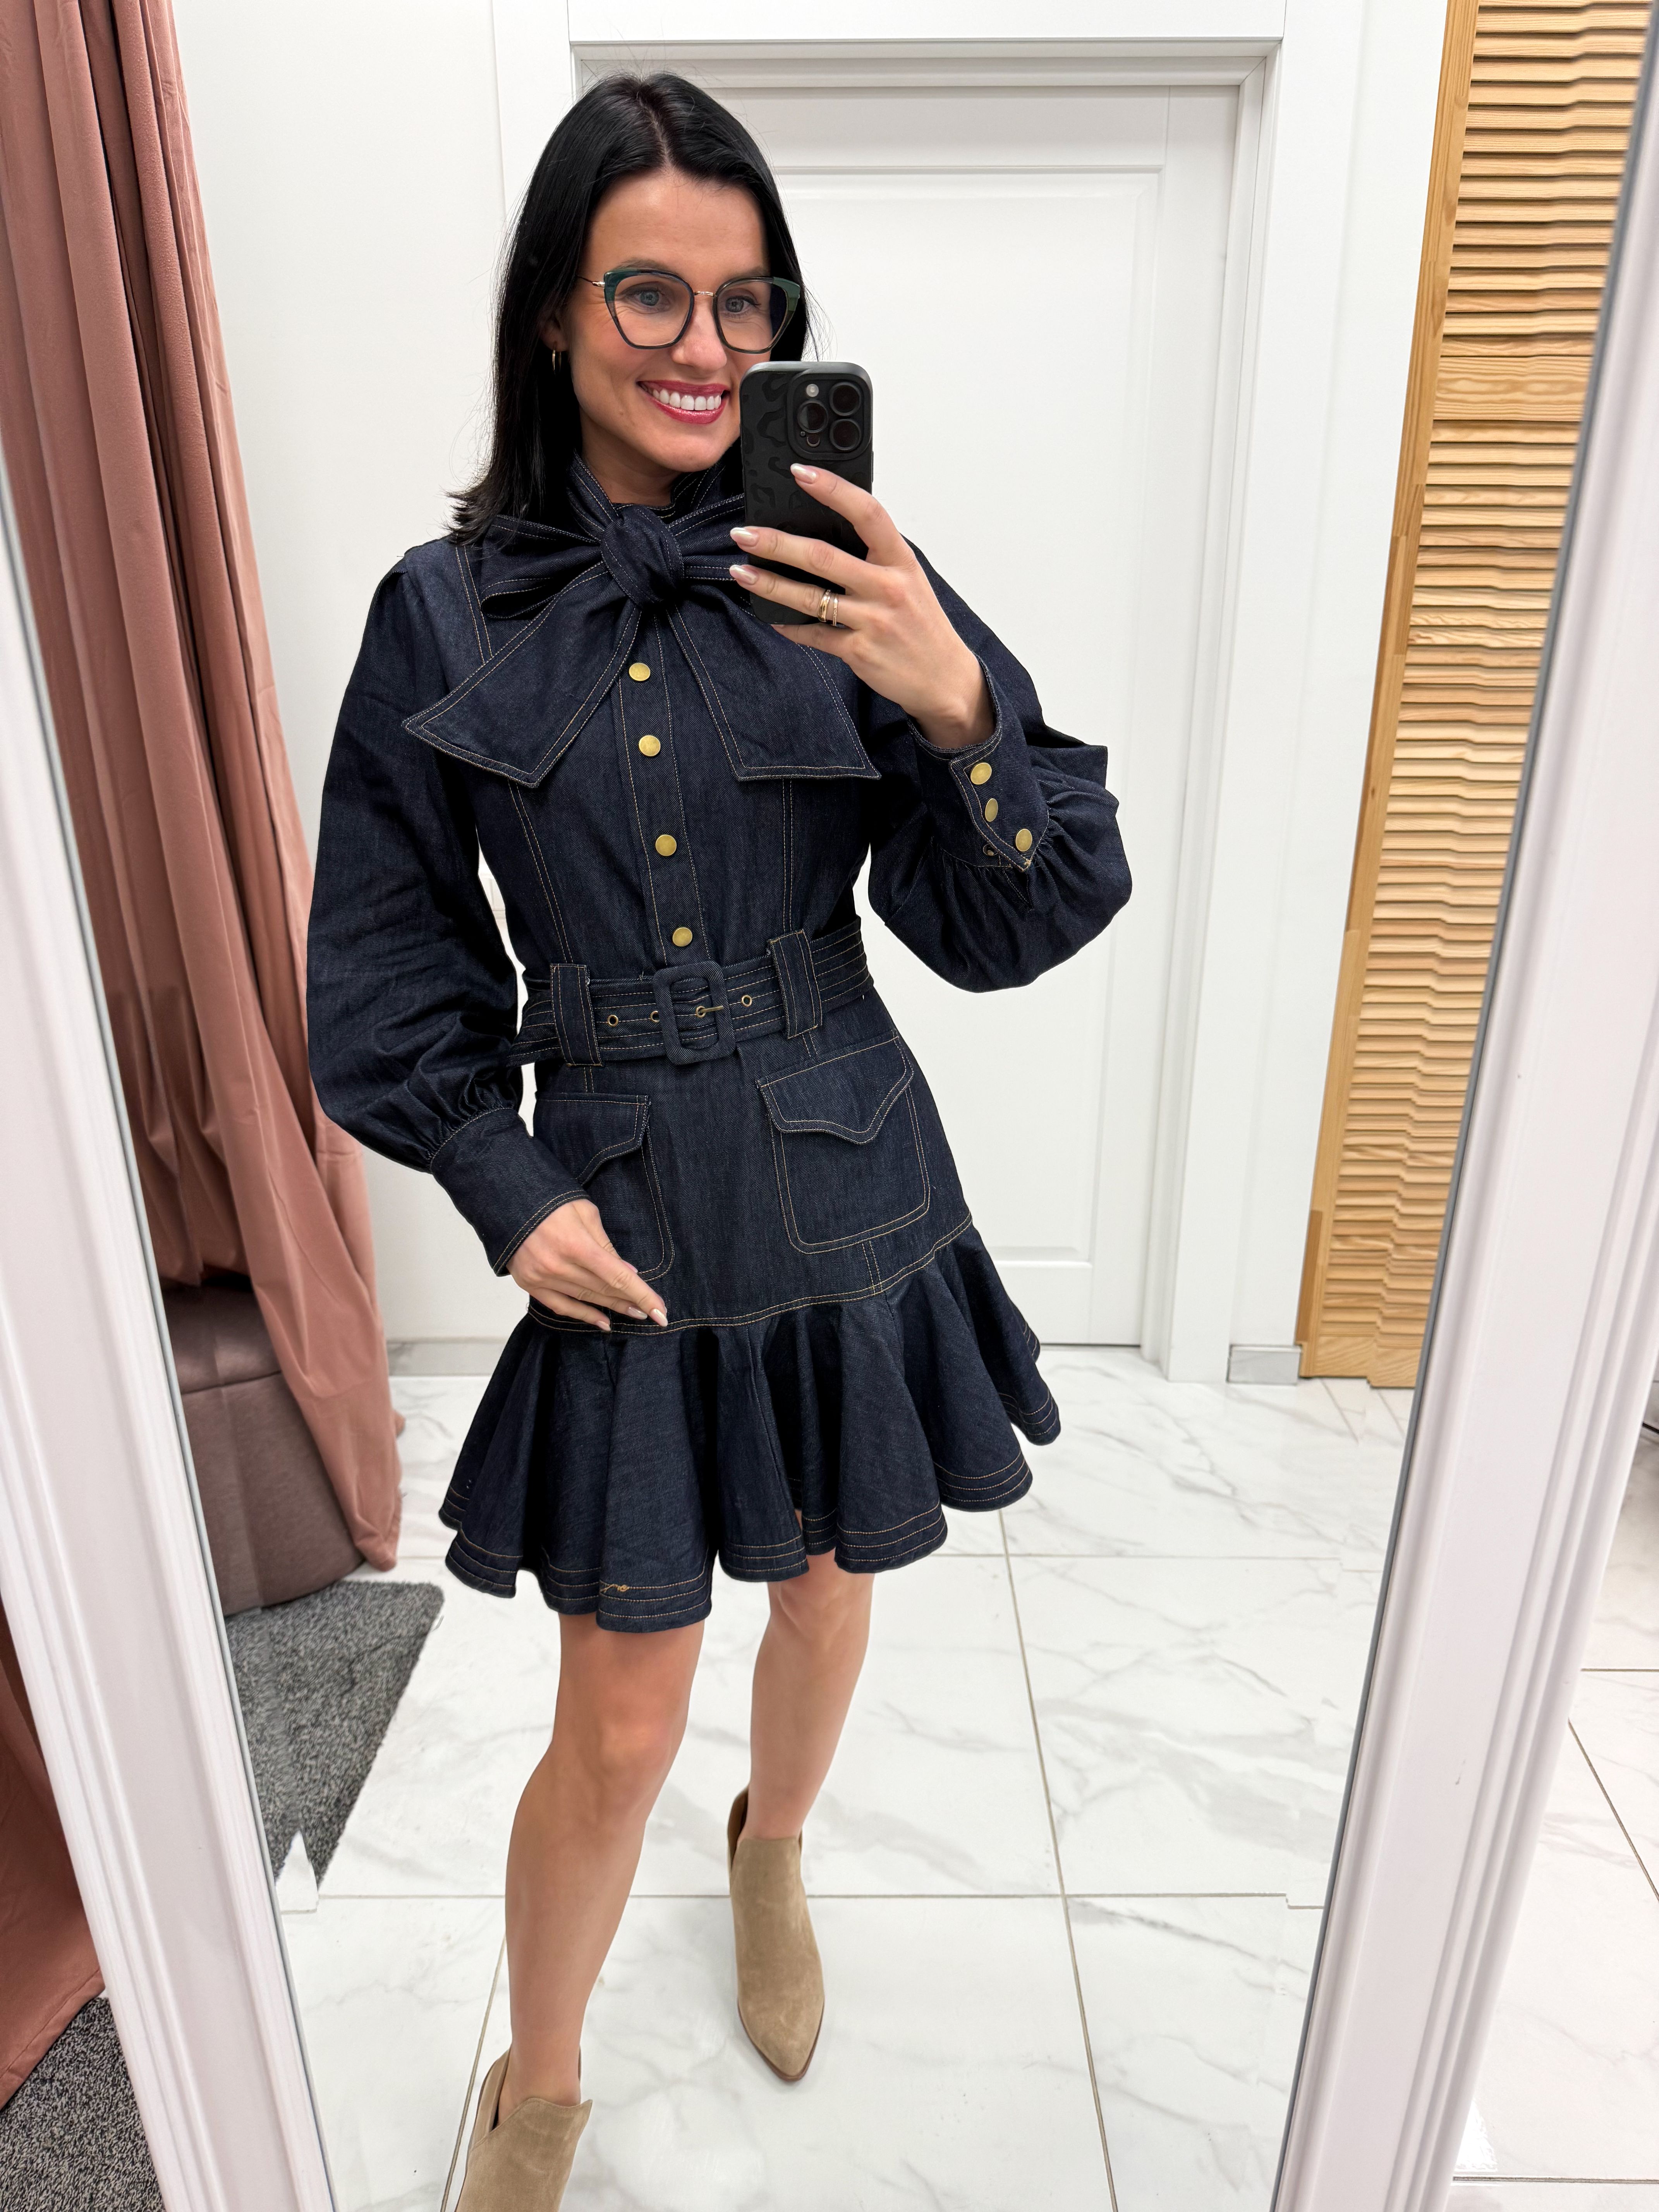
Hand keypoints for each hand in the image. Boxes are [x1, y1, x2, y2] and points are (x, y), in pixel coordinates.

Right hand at [507, 1198, 666, 1330]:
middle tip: (651, 1310)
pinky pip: (561, 1307)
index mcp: (576, 1244)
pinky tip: (601, 1322)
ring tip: (632, 1313)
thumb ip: (606, 1245)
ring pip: (585, 1300)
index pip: (618, 1277)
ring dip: (611, 1308)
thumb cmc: (550, 1200)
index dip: (643, 1296)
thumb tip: (628, 1273)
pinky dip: (583, 1316)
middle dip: (630, 1301)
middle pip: (604, 1291)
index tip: (661, 1311)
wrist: (505, 1199)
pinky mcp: (530, 1283)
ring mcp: (542, 1277)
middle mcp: (558, 1265)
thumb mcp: (585, 1213)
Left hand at [728, 467, 993, 750]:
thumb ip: (875, 556)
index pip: (867, 513)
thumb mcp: (908, 579)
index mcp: (901, 561)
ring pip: (810, 598)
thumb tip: (826, 530)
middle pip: (823, 557)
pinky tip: (769, 614)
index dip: (833, 489)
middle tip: (744, 533)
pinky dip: (788, 625)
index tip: (801, 472)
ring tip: (741, 571)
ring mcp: (873, 621)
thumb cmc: (921, 623)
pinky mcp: (859, 652)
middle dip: (777, 543)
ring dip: (770, 583)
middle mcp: (888, 588)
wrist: (944, 678)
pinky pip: (814, 635)